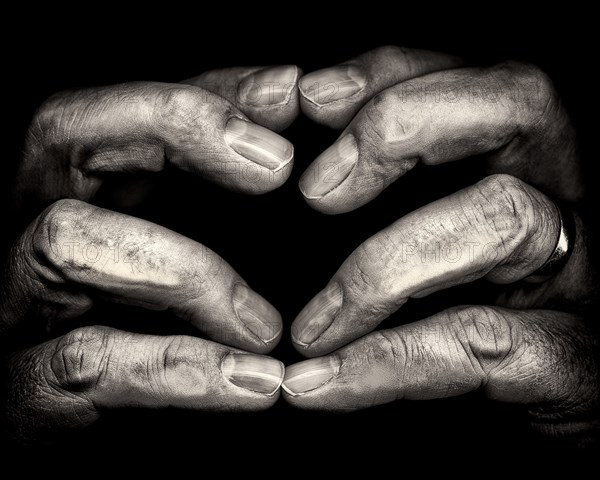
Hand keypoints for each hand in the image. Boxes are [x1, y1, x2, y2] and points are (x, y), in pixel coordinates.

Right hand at [2, 65, 300, 442]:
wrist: (128, 451)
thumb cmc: (170, 335)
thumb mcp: (207, 242)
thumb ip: (232, 177)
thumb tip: (287, 98)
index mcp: (85, 195)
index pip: (127, 107)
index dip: (208, 92)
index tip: (292, 95)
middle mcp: (39, 231)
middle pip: (64, 132)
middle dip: (176, 127)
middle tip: (275, 166)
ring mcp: (21, 308)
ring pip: (67, 238)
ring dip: (188, 273)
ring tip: (267, 327)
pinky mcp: (24, 391)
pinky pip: (87, 359)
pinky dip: (180, 367)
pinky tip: (256, 385)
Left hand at [283, 47, 598, 446]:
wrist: (503, 433)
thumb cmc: (432, 320)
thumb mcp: (391, 237)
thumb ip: (351, 186)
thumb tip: (287, 123)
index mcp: (511, 161)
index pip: (460, 75)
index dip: (380, 76)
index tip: (303, 100)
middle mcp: (556, 199)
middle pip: (518, 103)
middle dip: (400, 127)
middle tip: (315, 192)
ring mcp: (578, 278)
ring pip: (506, 219)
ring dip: (382, 269)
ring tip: (308, 328)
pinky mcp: (576, 363)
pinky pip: (484, 342)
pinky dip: (390, 361)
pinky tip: (318, 385)